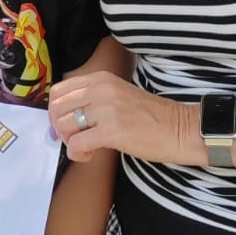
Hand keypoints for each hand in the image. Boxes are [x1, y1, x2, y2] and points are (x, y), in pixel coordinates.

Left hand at [49, 70, 200, 165]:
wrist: (180, 129)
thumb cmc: (151, 118)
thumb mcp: (118, 96)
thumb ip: (93, 99)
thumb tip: (63, 116)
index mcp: (101, 79)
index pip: (59, 91)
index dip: (55, 111)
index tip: (65, 125)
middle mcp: (101, 89)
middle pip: (56, 108)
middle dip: (59, 128)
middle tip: (73, 139)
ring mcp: (106, 109)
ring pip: (63, 126)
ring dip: (69, 142)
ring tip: (85, 147)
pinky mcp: (111, 131)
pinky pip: (76, 144)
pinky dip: (77, 154)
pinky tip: (90, 155)